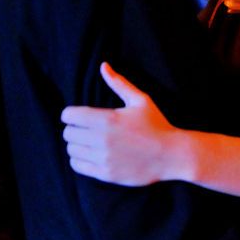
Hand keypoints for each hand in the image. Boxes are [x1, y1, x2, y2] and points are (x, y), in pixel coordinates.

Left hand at [61, 62, 178, 185]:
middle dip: (74, 128)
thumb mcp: (141, 100)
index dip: (71, 114)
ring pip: (71, 150)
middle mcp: (102, 139)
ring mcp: (104, 158)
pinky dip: (80, 159)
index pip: (69, 115)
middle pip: (68, 133)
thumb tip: (103, 65)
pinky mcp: (106, 174)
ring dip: (77, 144)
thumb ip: (119, 83)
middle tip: (85, 129)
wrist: (171, 155)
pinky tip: (92, 154)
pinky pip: (78, 166)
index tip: (79, 116)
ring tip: (89, 142)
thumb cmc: (157, 125)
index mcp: (108, 119)